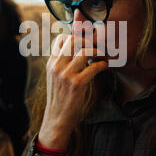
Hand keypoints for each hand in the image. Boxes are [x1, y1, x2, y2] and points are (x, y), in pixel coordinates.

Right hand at [38, 34, 107, 155]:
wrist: (56, 119)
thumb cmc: (59, 99)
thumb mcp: (54, 79)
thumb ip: (61, 65)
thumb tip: (74, 53)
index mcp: (51, 63)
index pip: (61, 38)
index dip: (75, 36)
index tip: (86, 42)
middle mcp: (56, 66)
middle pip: (73, 40)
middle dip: (88, 41)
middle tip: (96, 47)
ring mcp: (66, 75)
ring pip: (84, 51)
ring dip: (97, 51)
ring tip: (102, 56)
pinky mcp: (77, 84)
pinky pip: (93, 67)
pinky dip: (102, 64)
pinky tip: (105, 67)